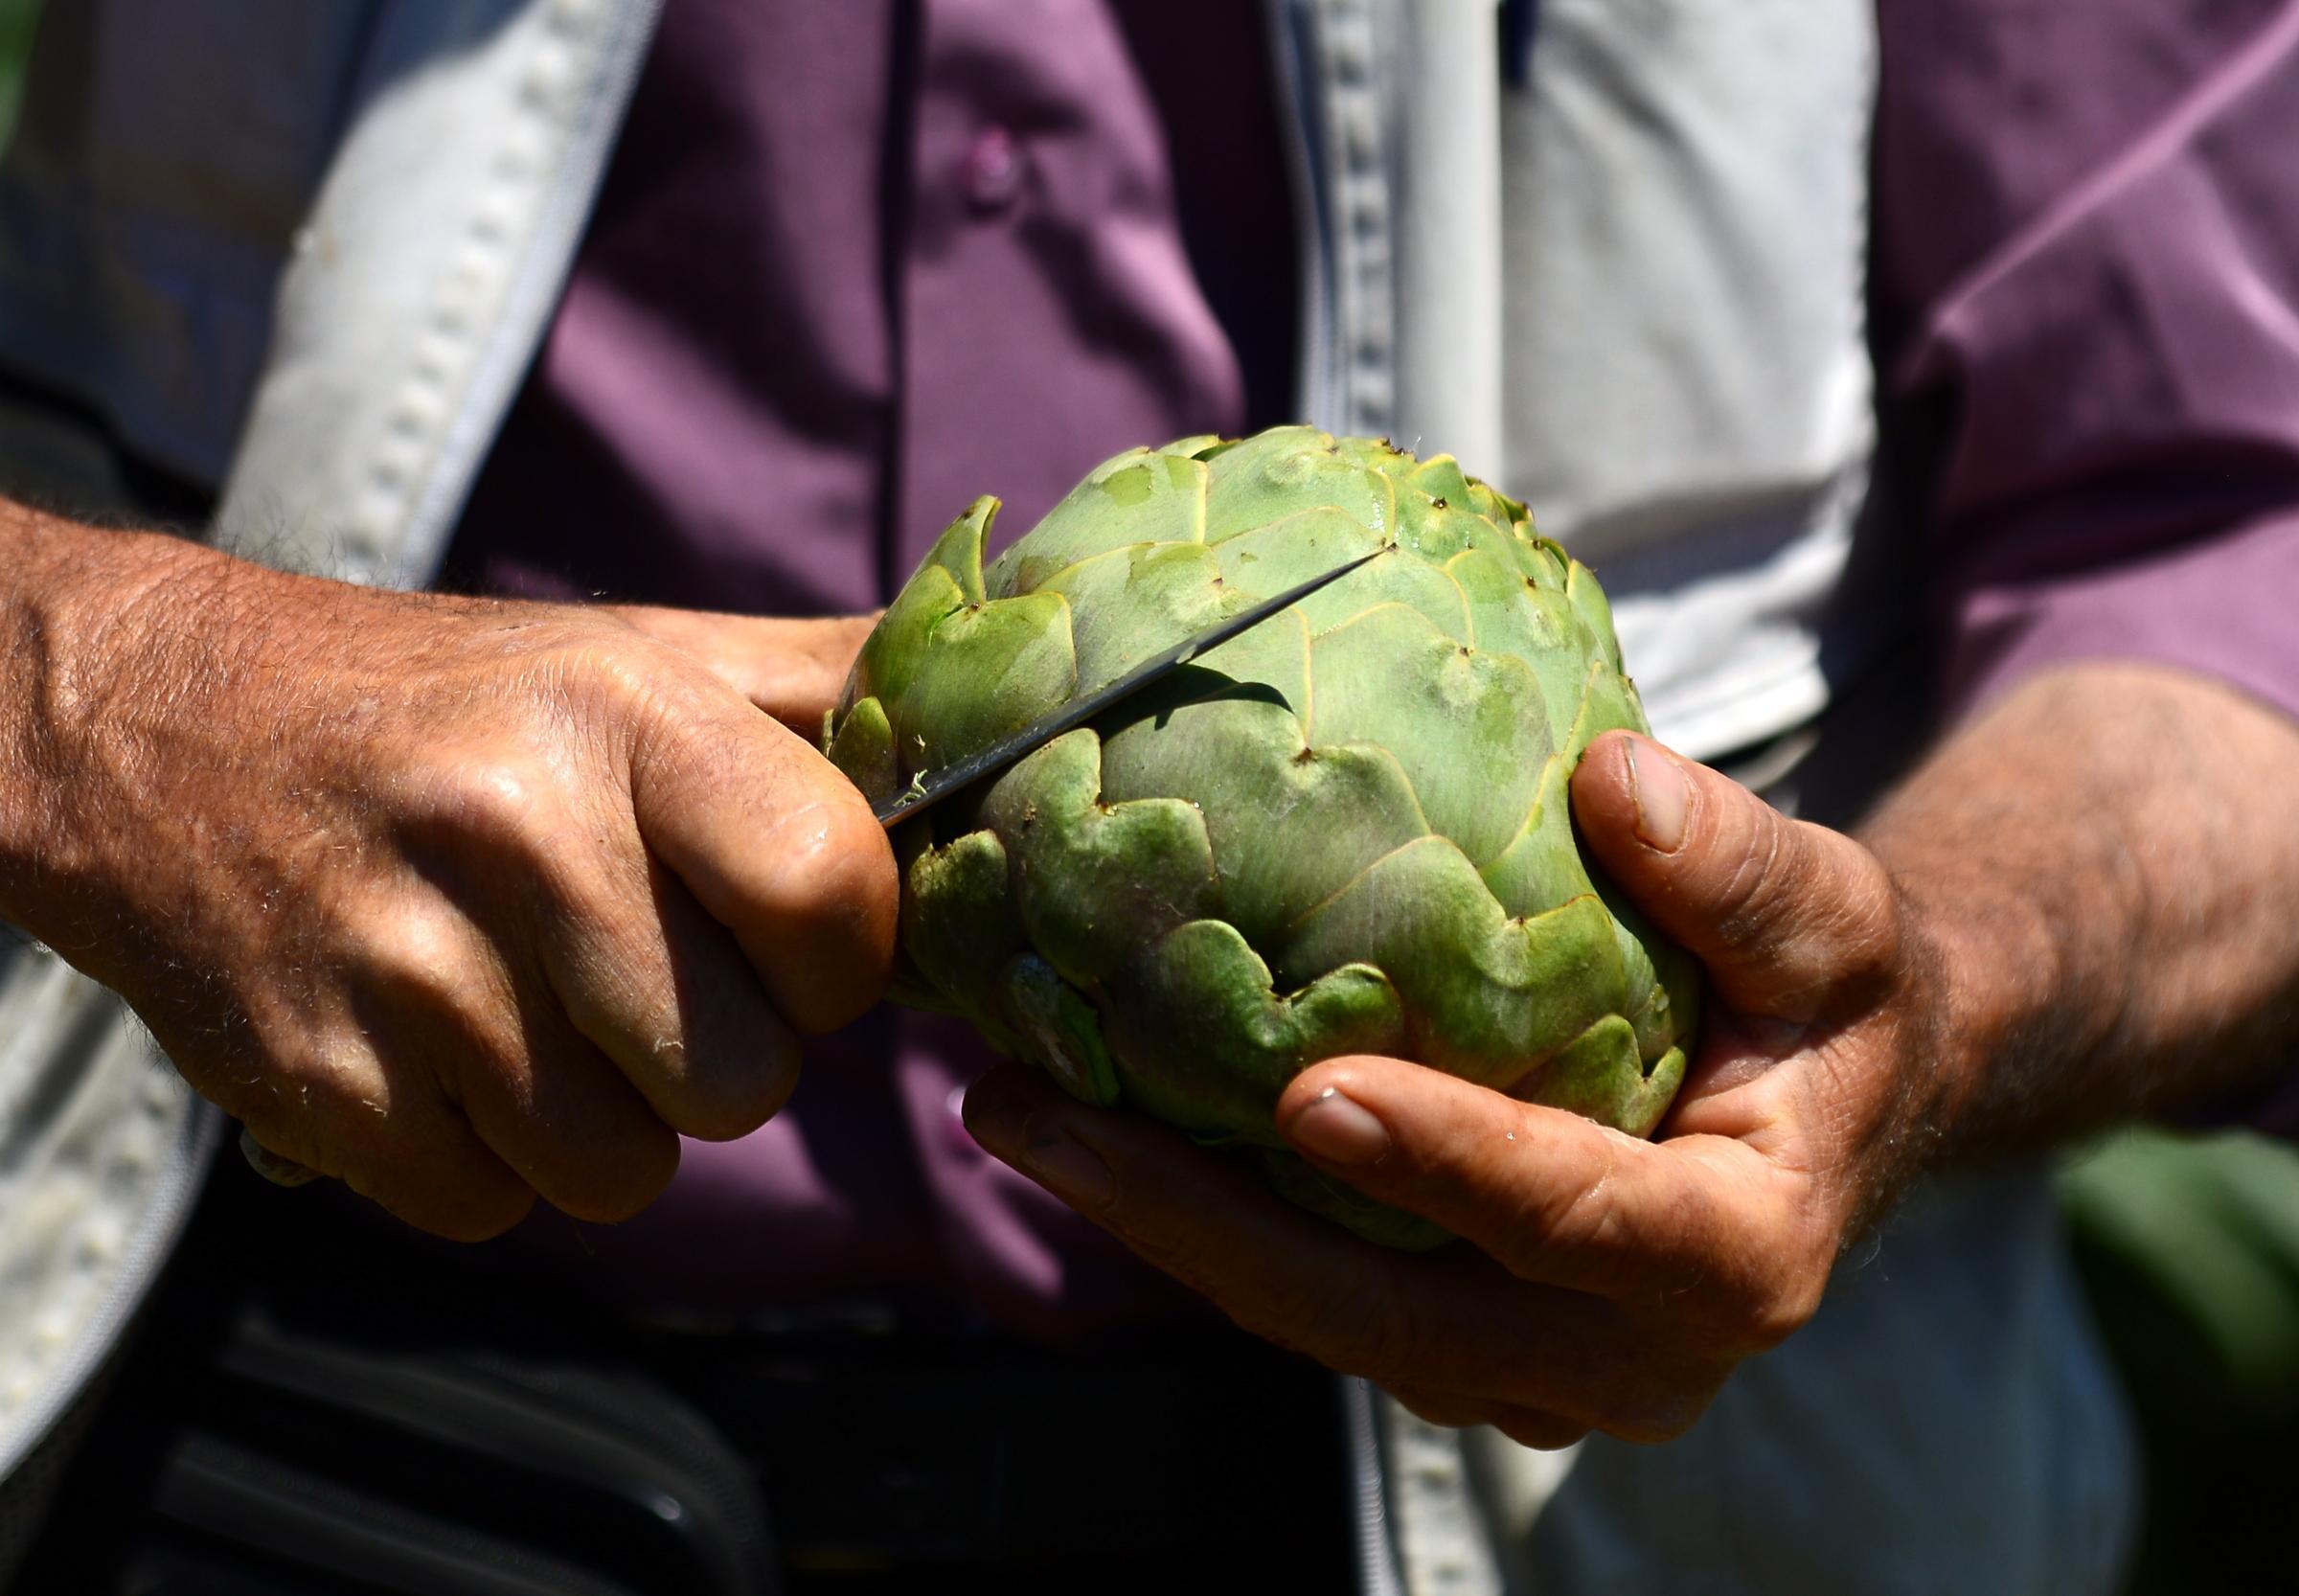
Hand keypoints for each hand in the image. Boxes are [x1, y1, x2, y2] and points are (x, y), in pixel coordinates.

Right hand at [3, 527, 894, 1238]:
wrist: (161, 730)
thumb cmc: (456, 704)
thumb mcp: (642, 654)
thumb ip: (832, 690)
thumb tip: (1026, 701)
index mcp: (626, 713)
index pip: (833, 901)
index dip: (839, 959)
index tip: (790, 937)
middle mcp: (519, 832)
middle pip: (745, 1082)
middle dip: (720, 1054)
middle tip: (639, 972)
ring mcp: (407, 969)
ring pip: (624, 1172)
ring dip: (602, 1118)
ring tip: (530, 1002)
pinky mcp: (319, 1085)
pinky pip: (494, 1208)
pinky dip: (482, 1156)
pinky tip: (435, 1045)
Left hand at [964, 730, 1944, 1446]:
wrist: (1835, 1096)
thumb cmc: (1835, 995)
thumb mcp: (1834, 915)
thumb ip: (1742, 867)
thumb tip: (1613, 778)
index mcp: (1737, 1259)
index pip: (1579, 1221)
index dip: (1449, 1164)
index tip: (1307, 1092)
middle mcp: (1626, 1356)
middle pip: (1393, 1318)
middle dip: (1202, 1226)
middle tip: (1030, 1115)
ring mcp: (1532, 1369)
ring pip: (1325, 1324)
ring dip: (1166, 1227)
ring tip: (1014, 1109)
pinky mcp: (1462, 1343)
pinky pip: (1316, 1294)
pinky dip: (1204, 1218)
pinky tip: (1088, 1120)